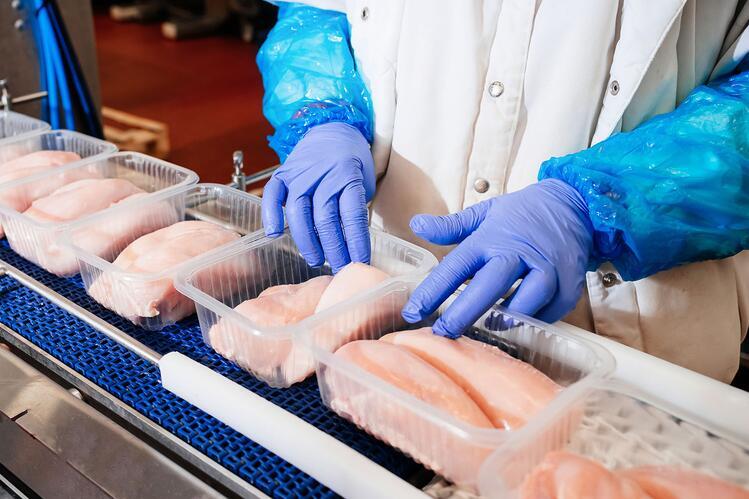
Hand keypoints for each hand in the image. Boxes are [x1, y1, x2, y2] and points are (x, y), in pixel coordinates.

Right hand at [262, 122, 374, 271]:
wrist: (334, 129)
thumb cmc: (352, 161)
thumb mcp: (363, 182)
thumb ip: (355, 209)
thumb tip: (352, 247)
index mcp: (348, 176)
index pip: (352, 215)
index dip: (356, 242)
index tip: (360, 261)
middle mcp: (323, 175)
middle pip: (325, 219)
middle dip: (334, 249)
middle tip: (339, 266)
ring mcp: (300, 173)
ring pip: (300, 213)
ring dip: (307, 241)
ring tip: (316, 259)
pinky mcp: (283, 173)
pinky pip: (273, 195)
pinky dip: (271, 214)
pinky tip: (274, 233)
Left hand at [401, 179, 593, 337]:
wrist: (574, 203)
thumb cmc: (522, 212)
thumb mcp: (483, 213)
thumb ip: (450, 226)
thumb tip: (417, 224)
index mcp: (490, 237)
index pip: (456, 266)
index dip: (433, 291)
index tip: (412, 311)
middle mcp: (518, 252)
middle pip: (488, 287)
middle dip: (463, 313)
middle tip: (442, 332)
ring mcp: (547, 268)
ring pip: (526, 301)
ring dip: (504, 319)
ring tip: (485, 328)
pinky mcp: (570, 282)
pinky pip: (551, 310)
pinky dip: (535, 319)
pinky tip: (520, 323)